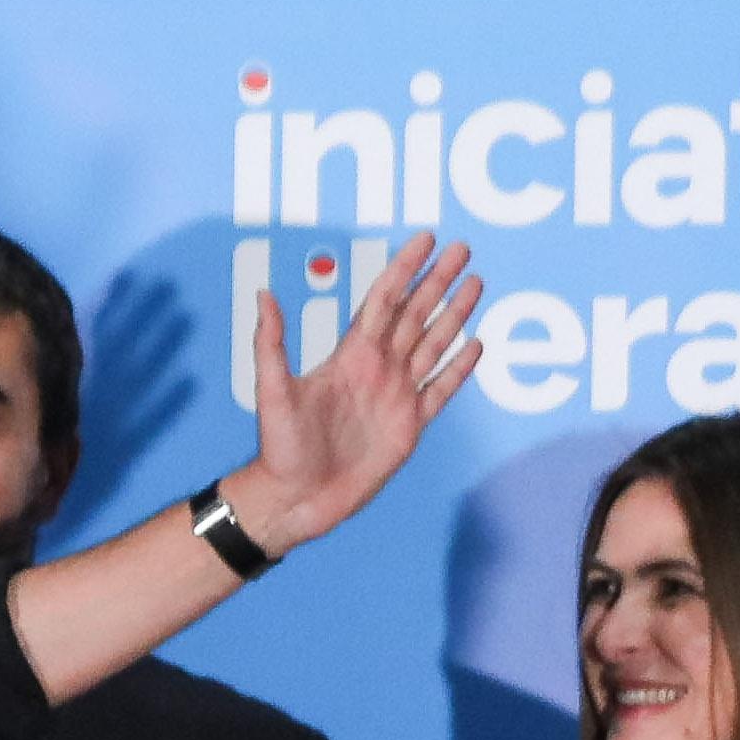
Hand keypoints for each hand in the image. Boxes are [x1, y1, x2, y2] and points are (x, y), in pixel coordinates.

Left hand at [226, 235, 482, 552]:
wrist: (297, 499)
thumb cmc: (279, 449)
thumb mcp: (272, 392)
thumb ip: (270, 344)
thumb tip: (264, 296)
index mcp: (350, 356)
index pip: (384, 300)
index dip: (405, 268)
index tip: (426, 239)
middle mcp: (377, 369)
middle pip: (415, 314)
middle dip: (438, 280)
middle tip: (461, 248)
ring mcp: (395, 396)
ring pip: (433, 344)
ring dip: (454, 314)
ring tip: (475, 283)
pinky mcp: (409, 426)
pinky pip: (440, 390)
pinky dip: (458, 369)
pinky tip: (474, 344)